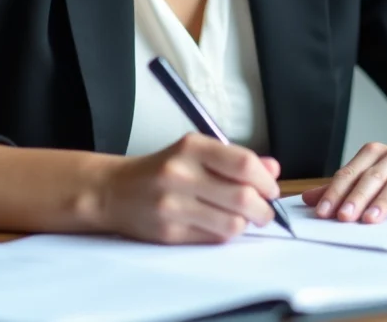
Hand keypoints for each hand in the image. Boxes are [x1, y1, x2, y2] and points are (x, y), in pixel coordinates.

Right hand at [98, 133, 281, 243]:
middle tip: (265, 210)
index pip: (243, 164)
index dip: (265, 179)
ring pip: (232, 223)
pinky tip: (221, 225)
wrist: (114, 191)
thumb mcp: (195, 152)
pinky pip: (214, 238)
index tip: (271, 188)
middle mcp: (181, 174)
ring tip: (244, 219)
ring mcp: (173, 205)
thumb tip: (273, 168)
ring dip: (247, 224)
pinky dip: (226, 234)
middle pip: (242, 197)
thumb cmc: (161, 170)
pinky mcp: (169, 232)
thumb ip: (234, 160)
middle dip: (263, 208)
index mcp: (191, 147)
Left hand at [300, 142, 386, 223]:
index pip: (352, 172)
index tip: (323, 212)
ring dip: (384, 201)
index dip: (336, 191)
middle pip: (374, 176)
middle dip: (357, 197)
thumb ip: (345, 188)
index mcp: (377, 153)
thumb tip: (310, 199)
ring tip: (371, 219)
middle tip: (343, 217)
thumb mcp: (376, 177)